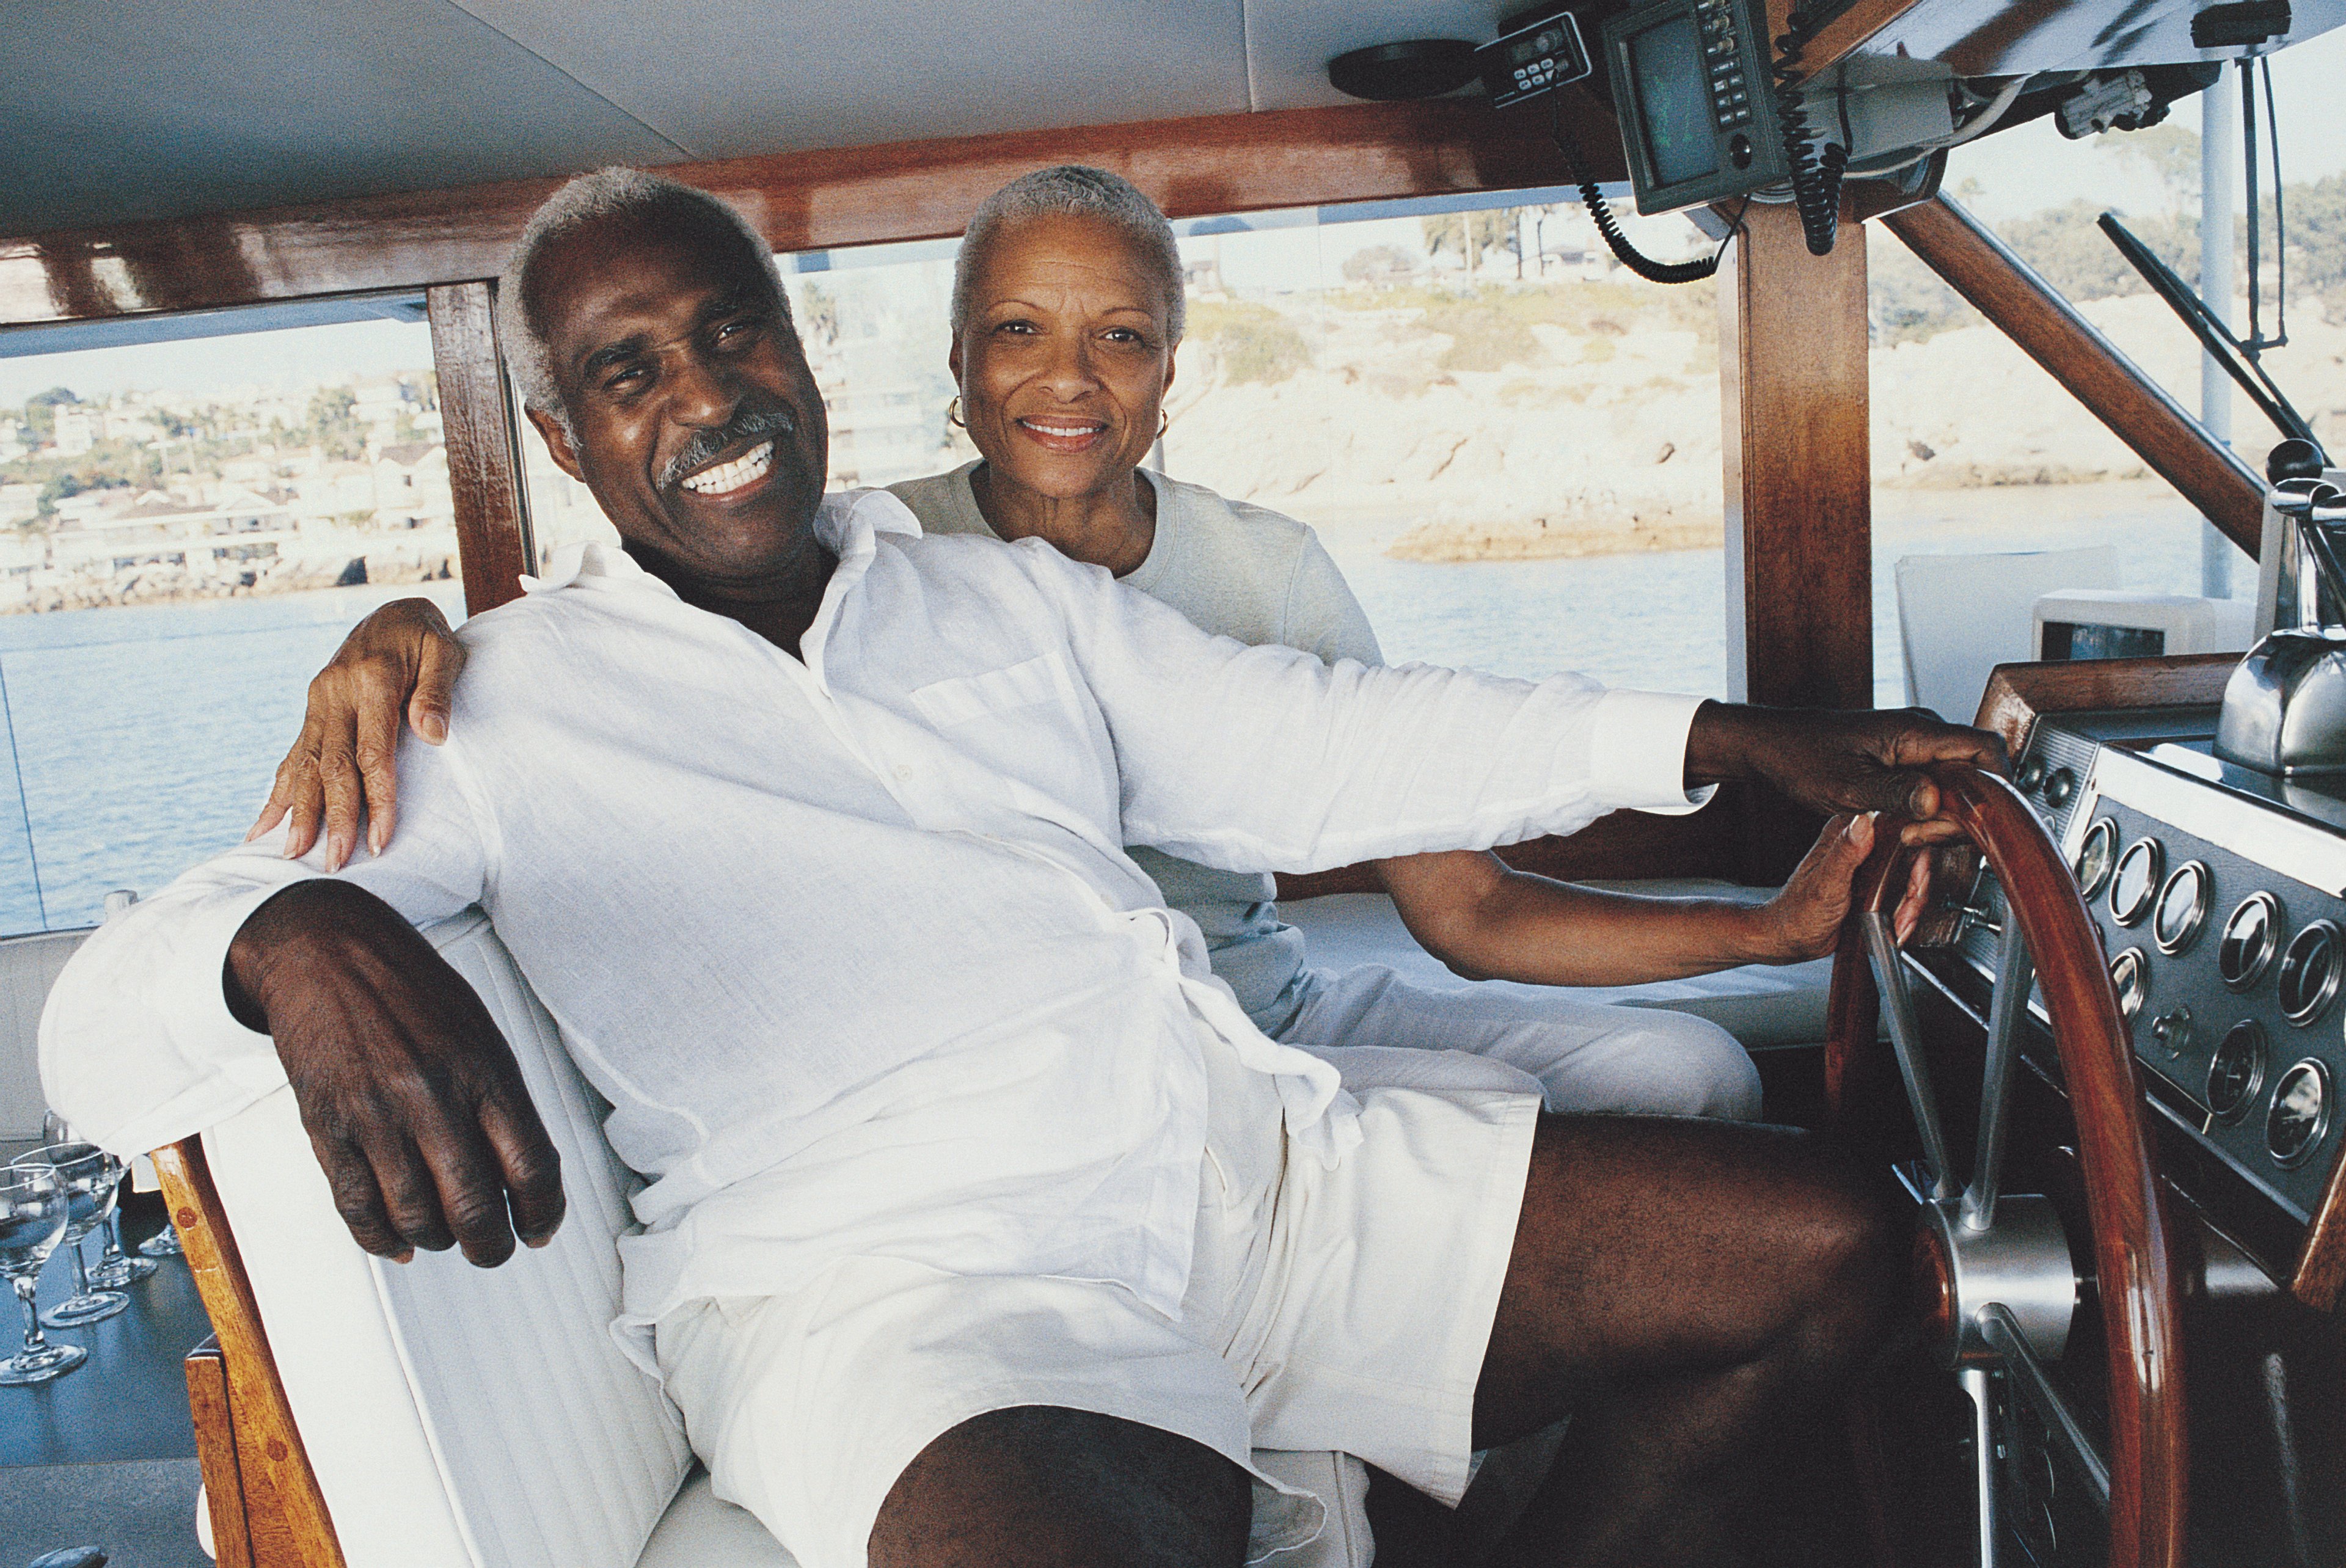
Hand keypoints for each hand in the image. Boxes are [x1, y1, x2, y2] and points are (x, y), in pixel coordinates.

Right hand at [228, 880, 563, 1266]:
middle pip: (475, 1205)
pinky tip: (398, 1242)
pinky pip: (357, 1206)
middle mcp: (432, 1095)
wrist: (326, 951)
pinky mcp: (327, 1126)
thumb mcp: (478, 1031)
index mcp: (483, 1068)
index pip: (532, 1164)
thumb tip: (520, 1174)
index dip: (545, 1212)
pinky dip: (381, 1238)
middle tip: (495, 1250)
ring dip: (438, 1241)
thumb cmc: (410, 990)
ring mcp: (376, 1114)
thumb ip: (499, 1099)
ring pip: (416, 1216)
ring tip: (446, 1235)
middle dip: (492, 1246)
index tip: (541, 1229)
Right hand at [248, 598, 466, 870]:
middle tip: (333, 863)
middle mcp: (335, 691)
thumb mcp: (444, 652)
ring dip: (299, 812)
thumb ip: (437, 692)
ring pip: (306, 764)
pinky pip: (293, 754)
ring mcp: (318, 701)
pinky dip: (278, 792)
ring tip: (291, 854)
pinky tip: (262, 826)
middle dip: (333, 817)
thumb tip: (433, 734)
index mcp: (371, 679)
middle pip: (333, 766)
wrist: (393, 610)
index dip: (377, 798)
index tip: (382, 839)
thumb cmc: (426, 636)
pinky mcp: (312, 709)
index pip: (373, 752)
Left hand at [1685, 703, 2006, 844]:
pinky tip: (1906, 828)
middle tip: (1928, 837)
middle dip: (1966, 810)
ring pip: (1958, 782)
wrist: (1775, 744)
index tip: (1985, 820)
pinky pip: (1937, 784)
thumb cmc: (1802, 757)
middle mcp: (1924, 734)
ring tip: (1911, 835)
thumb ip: (1894, 793)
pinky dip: (1930, 810)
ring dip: (1946, 814)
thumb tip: (1935, 801)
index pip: (1986, 749)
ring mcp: (1916, 746)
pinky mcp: (1907, 760)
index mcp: (1916, 732)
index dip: (1997, 784)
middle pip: (1978, 771)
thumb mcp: (1846, 785)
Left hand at [1747, 813, 1933, 962]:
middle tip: (1906, 907)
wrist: (1792, 940)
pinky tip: (1895, 926)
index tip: (1916, 876)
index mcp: (1846, 833)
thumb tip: (1863, 822)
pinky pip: (1901, 895)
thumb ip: (1845, 852)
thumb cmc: (1798, 913)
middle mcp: (1858, 845)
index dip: (1915, 850)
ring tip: (1898, 922)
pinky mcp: (1873, 887)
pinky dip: (1904, 913)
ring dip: (1910, 905)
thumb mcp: (1825, 882)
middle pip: (1910, 855)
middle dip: (1914, 887)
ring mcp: (1868, 867)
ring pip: (1909, 877)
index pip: (1897, 828)